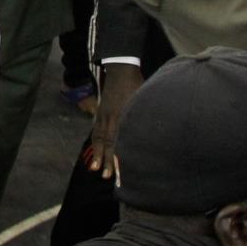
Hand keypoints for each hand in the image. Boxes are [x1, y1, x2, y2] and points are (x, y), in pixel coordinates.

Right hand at [87, 63, 143, 178]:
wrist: (121, 70)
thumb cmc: (136, 85)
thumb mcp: (143, 99)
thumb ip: (143, 116)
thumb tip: (152, 135)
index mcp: (121, 115)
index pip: (117, 141)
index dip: (115, 156)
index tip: (116, 171)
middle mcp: (109, 118)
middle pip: (106, 142)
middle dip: (104, 159)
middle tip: (104, 175)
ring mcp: (102, 115)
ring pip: (98, 137)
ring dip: (97, 153)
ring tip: (95, 168)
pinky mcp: (100, 112)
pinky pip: (95, 130)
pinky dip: (95, 142)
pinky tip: (96, 150)